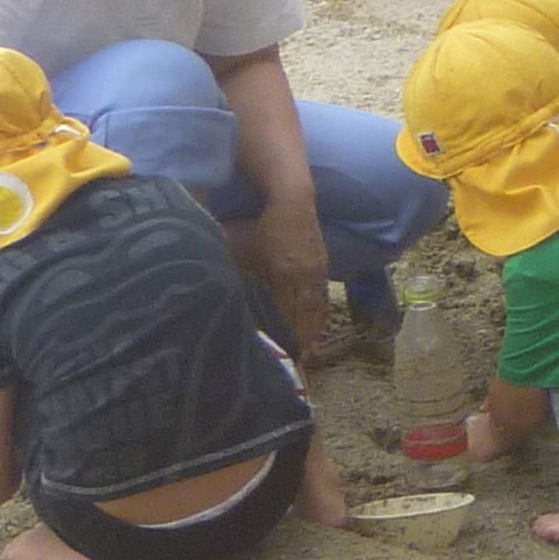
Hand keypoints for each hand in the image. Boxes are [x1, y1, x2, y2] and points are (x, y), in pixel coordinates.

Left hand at [250, 197, 333, 347]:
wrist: (292, 199)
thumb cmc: (264, 226)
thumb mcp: (248, 253)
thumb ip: (248, 278)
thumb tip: (237, 299)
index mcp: (288, 273)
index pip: (290, 311)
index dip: (291, 333)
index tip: (290, 354)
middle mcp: (306, 275)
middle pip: (306, 312)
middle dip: (305, 337)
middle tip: (304, 359)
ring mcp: (316, 269)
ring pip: (316, 304)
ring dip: (314, 326)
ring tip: (314, 347)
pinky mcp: (320, 264)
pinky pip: (321, 293)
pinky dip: (320, 310)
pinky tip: (318, 320)